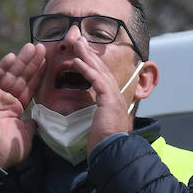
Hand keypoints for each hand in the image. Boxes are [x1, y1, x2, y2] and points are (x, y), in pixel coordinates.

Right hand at [0, 43, 45, 168]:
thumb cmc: (10, 149)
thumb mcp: (28, 133)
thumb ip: (34, 121)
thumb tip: (40, 117)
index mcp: (15, 107)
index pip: (29, 86)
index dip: (38, 74)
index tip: (48, 60)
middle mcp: (5, 99)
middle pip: (20, 77)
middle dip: (31, 62)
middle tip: (42, 46)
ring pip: (9, 74)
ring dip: (20, 60)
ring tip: (32, 47)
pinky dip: (2, 67)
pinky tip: (12, 56)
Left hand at [63, 37, 140, 154]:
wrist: (113, 153)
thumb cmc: (103, 145)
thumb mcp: (97, 127)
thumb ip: (94, 118)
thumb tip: (89, 118)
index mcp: (113, 102)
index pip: (101, 77)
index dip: (91, 64)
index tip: (81, 54)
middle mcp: (116, 96)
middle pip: (101, 69)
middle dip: (89, 53)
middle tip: (79, 40)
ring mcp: (114, 96)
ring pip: (99, 70)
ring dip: (87, 55)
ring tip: (77, 43)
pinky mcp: (109, 100)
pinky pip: (97, 80)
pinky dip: (87, 69)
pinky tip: (77, 60)